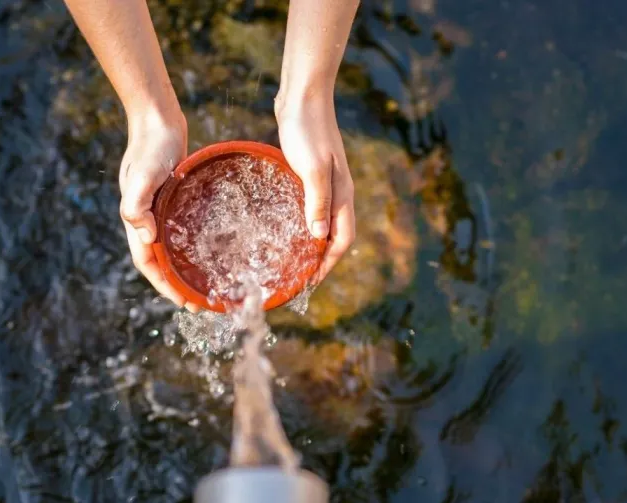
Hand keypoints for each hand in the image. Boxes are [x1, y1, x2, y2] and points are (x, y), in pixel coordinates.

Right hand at [119, 110, 200, 311]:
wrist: (157, 121)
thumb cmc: (150, 147)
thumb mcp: (142, 175)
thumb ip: (137, 205)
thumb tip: (145, 237)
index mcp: (137, 219)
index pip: (148, 262)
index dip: (164, 285)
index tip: (183, 302)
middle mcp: (147, 219)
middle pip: (160, 261)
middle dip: (176, 285)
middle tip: (200, 303)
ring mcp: (159, 210)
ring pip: (171, 248)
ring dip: (184, 268)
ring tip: (205, 284)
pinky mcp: (173, 200)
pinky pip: (181, 230)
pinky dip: (191, 245)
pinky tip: (209, 249)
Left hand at [276, 94, 355, 283]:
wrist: (303, 96)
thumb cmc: (307, 130)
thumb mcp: (312, 168)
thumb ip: (317, 202)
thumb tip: (318, 237)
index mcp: (341, 194)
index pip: (342, 240)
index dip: (328, 264)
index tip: (310, 282)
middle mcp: (337, 192)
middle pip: (335, 235)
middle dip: (321, 260)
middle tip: (299, 278)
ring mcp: (325, 182)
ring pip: (322, 222)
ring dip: (312, 243)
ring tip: (292, 260)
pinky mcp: (310, 173)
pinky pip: (310, 207)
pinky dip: (302, 223)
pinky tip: (284, 225)